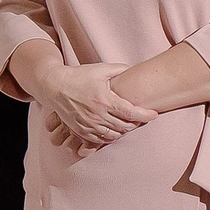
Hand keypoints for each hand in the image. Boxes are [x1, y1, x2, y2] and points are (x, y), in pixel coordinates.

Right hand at [33, 60, 156, 151]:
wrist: (54, 86)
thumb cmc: (78, 76)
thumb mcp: (100, 69)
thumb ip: (119, 69)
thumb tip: (134, 70)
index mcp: (105, 100)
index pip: (131, 113)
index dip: (145, 115)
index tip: (154, 115)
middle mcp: (98, 115)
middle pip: (125, 126)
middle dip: (136, 124)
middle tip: (140, 118)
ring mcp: (88, 124)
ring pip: (114, 135)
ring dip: (124, 132)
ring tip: (127, 124)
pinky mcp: (80, 130)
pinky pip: (100, 139)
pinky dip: (110, 137)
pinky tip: (113, 131)